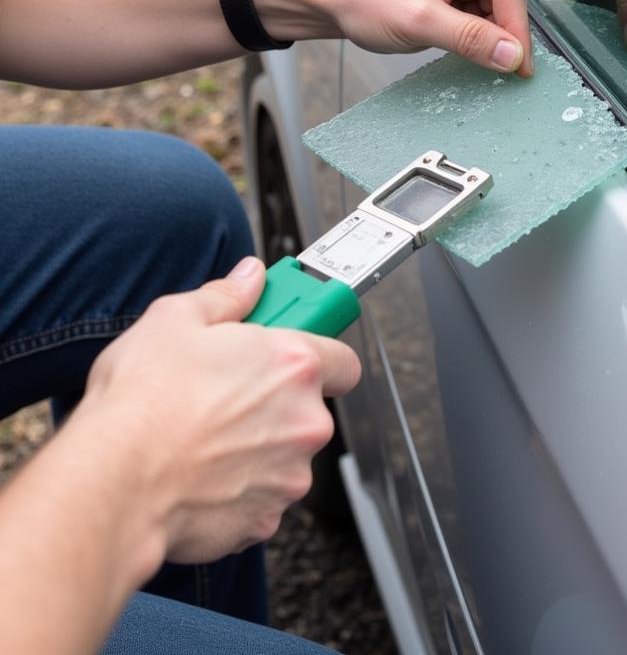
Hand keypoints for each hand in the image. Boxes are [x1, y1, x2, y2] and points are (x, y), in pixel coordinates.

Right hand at [76, 256, 361, 562]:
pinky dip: (239, 489)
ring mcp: (289, 474)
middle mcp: (305, 421)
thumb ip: (227, 296)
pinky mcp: (266, 519)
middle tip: (228, 397)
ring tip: (203, 438)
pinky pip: (261, 497)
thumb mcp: (175, 319)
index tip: (296, 359)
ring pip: (286, 456)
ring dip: (258, 449)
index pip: (342, 360)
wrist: (113, 481)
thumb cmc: (142, 402)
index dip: (320, 358)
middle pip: (309, 409)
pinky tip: (199, 474)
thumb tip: (250, 278)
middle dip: (277, 405)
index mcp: (294, 365)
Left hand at [328, 0, 532, 75]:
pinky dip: (482, 29)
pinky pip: (485, 7)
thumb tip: (511, 55)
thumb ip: (469, 38)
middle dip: (509, 24)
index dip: (517, 27)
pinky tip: (469, 44)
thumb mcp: (416, 20)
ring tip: (476, 50)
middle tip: (505, 62)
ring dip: (495, 28)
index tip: (520, 64)